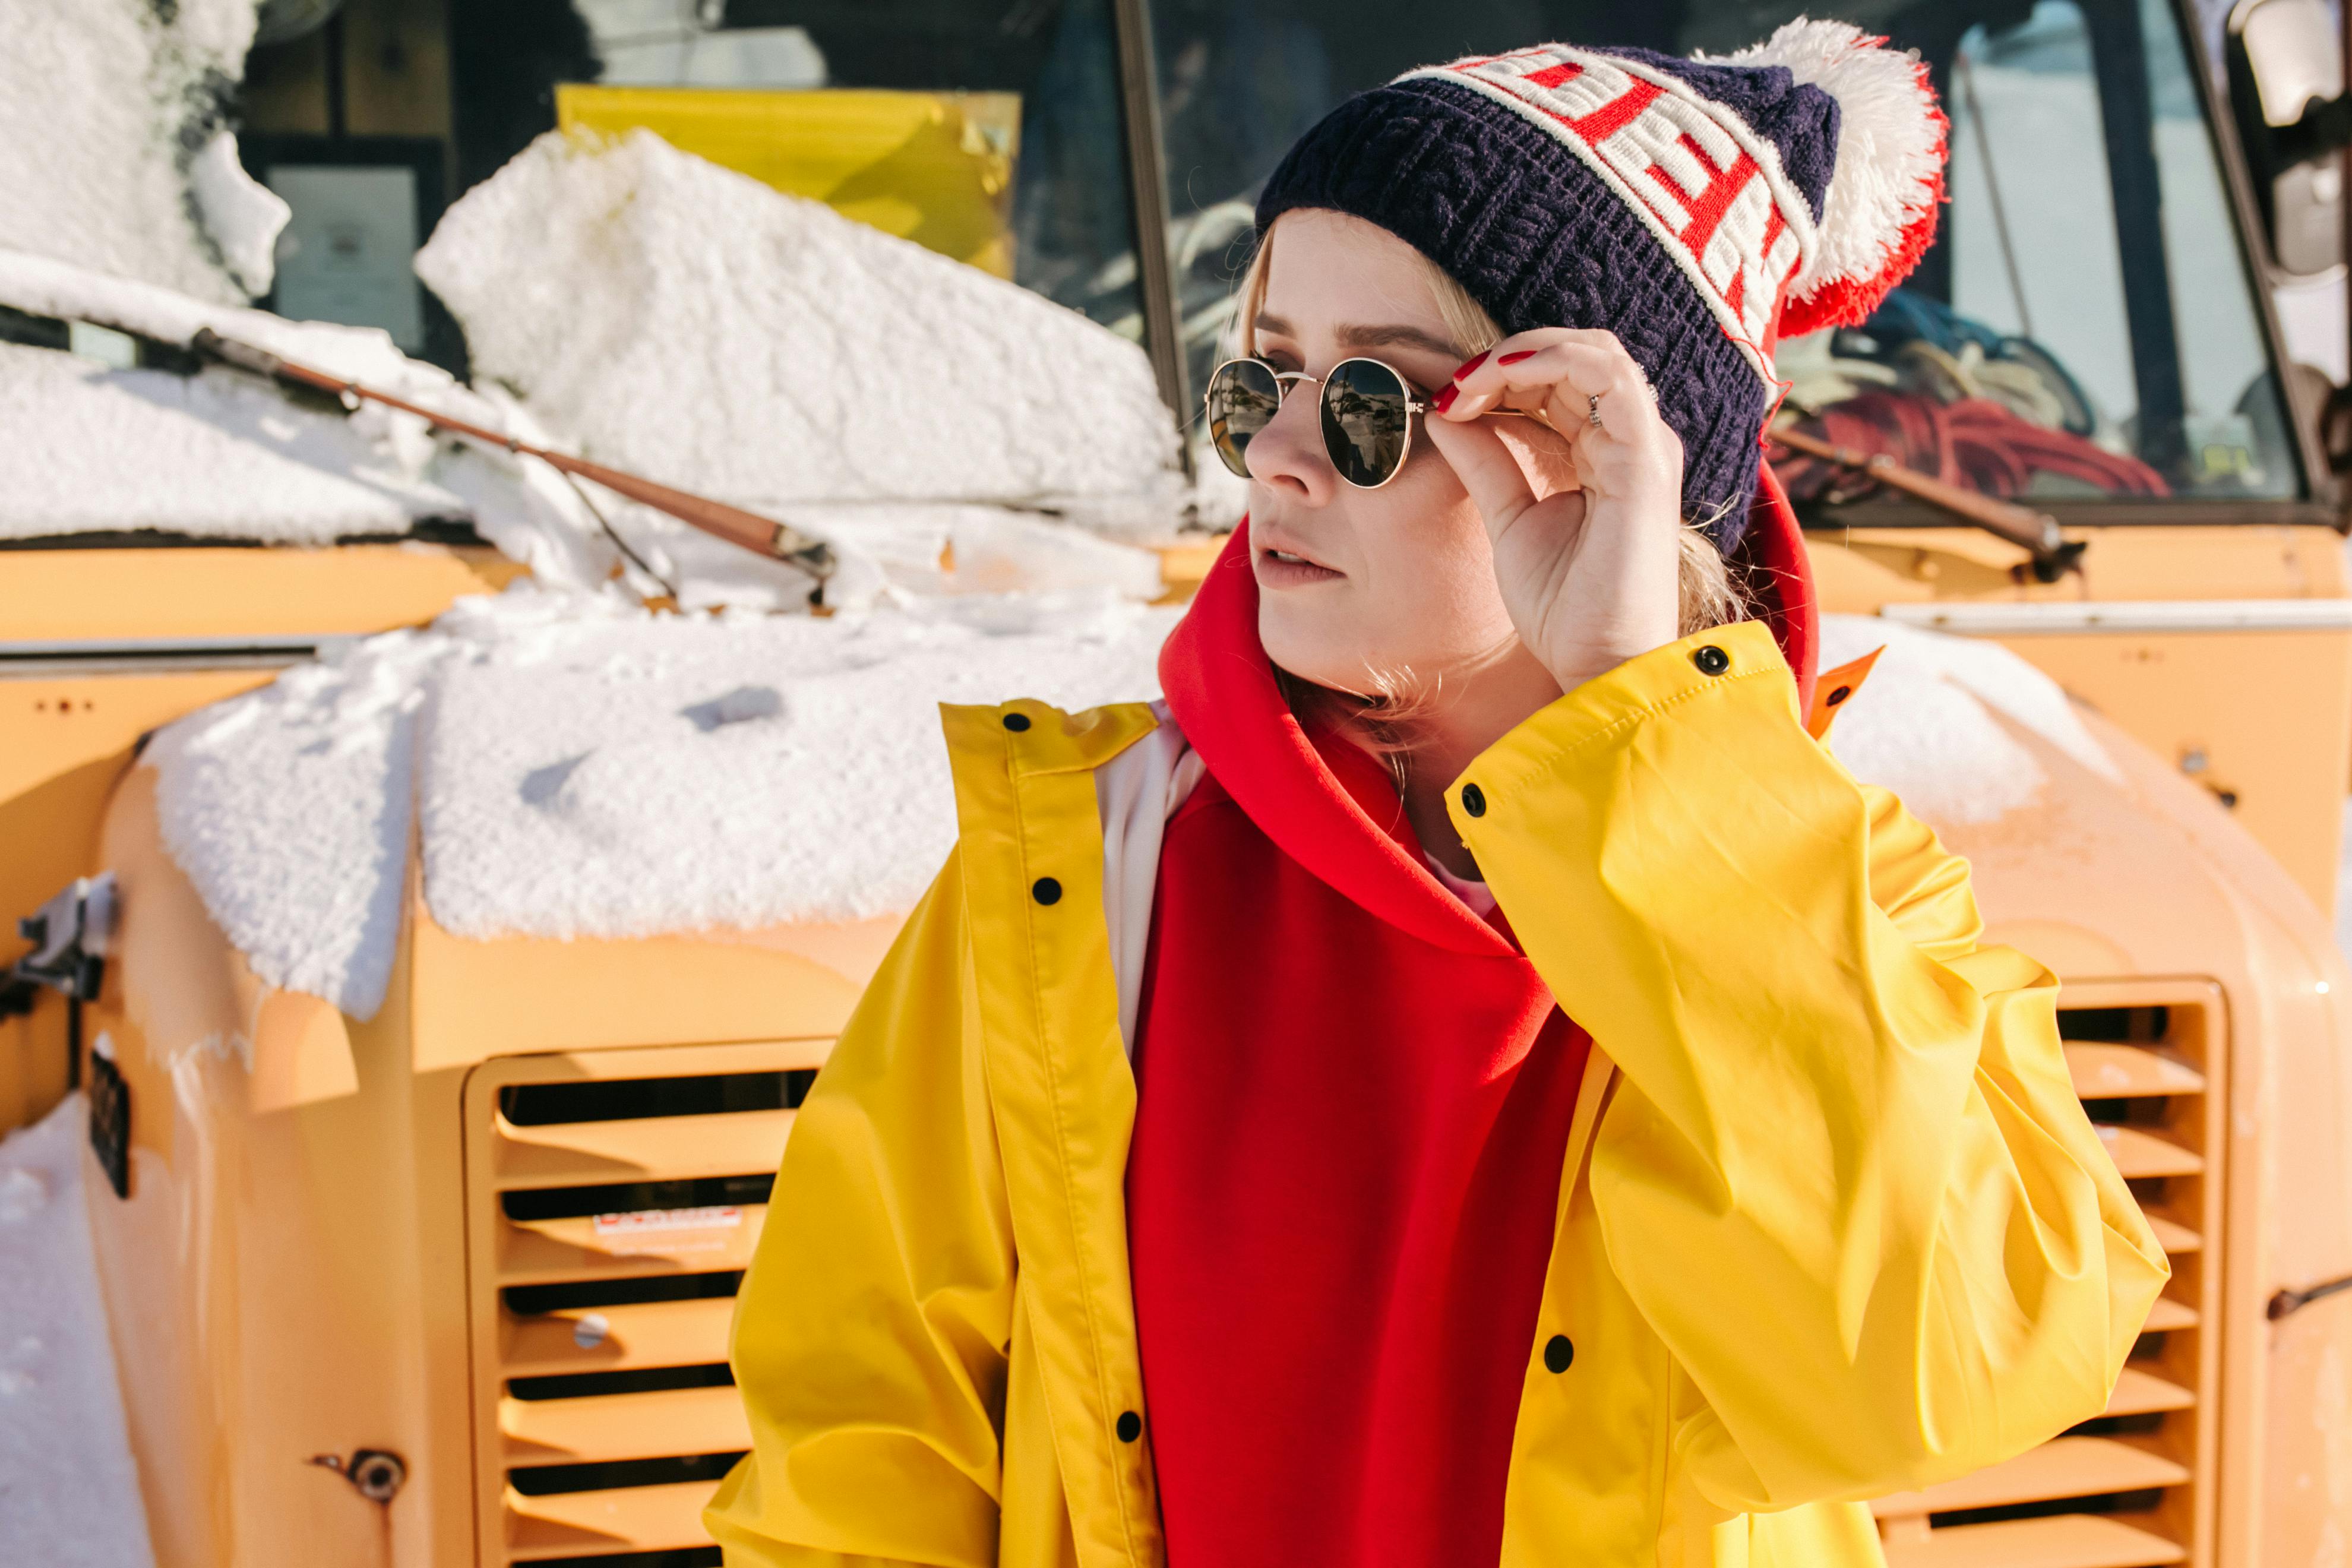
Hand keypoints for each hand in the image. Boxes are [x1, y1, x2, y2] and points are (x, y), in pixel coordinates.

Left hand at [1421, 328, 1683, 689]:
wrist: (1599, 661)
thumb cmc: (1565, 607)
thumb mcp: (1510, 518)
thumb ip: (1486, 462)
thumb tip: (1442, 414)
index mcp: (1606, 451)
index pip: (1560, 379)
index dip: (1500, 375)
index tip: (1445, 399)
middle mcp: (1631, 439)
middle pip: (1576, 355)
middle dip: (1507, 357)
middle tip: (1453, 387)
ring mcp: (1644, 444)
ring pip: (1593, 352)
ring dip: (1523, 354)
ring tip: (1469, 383)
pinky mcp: (1645, 457)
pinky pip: (1607, 376)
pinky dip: (1549, 363)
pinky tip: (1499, 381)